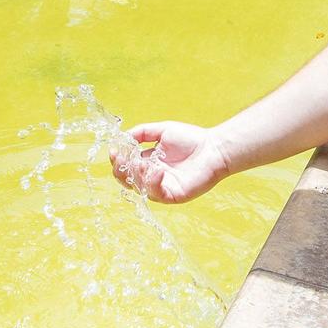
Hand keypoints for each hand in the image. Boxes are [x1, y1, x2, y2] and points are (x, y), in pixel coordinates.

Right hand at [109, 121, 232, 203]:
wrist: (214, 148)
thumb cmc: (191, 139)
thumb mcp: (162, 131)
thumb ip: (142, 133)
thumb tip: (122, 137)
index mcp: (149, 163)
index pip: (126, 166)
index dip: (117, 161)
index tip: (114, 151)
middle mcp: (153, 177)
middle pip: (128, 181)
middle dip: (121, 171)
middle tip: (122, 160)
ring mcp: (163, 187)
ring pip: (139, 189)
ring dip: (136, 176)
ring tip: (142, 163)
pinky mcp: (173, 196)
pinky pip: (157, 194)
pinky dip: (153, 183)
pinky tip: (158, 170)